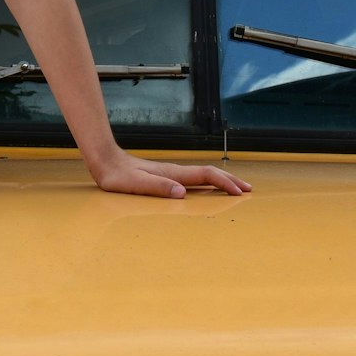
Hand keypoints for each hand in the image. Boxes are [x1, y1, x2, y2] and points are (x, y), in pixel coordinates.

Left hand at [88, 150, 251, 198]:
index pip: (206, 176)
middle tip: (249, 189)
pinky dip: (208, 182)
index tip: (240, 192)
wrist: (106, 161)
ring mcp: (171, 174)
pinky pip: (194, 178)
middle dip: (230, 180)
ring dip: (222, 180)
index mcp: (172, 175)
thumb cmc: (118, 176)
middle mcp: (175, 173)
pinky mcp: (165, 176)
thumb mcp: (135, 185)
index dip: (225, 183)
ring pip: (203, 175)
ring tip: (235, 187)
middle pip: (210, 173)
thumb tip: (182, 194)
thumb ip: (158, 188)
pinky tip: (207, 186)